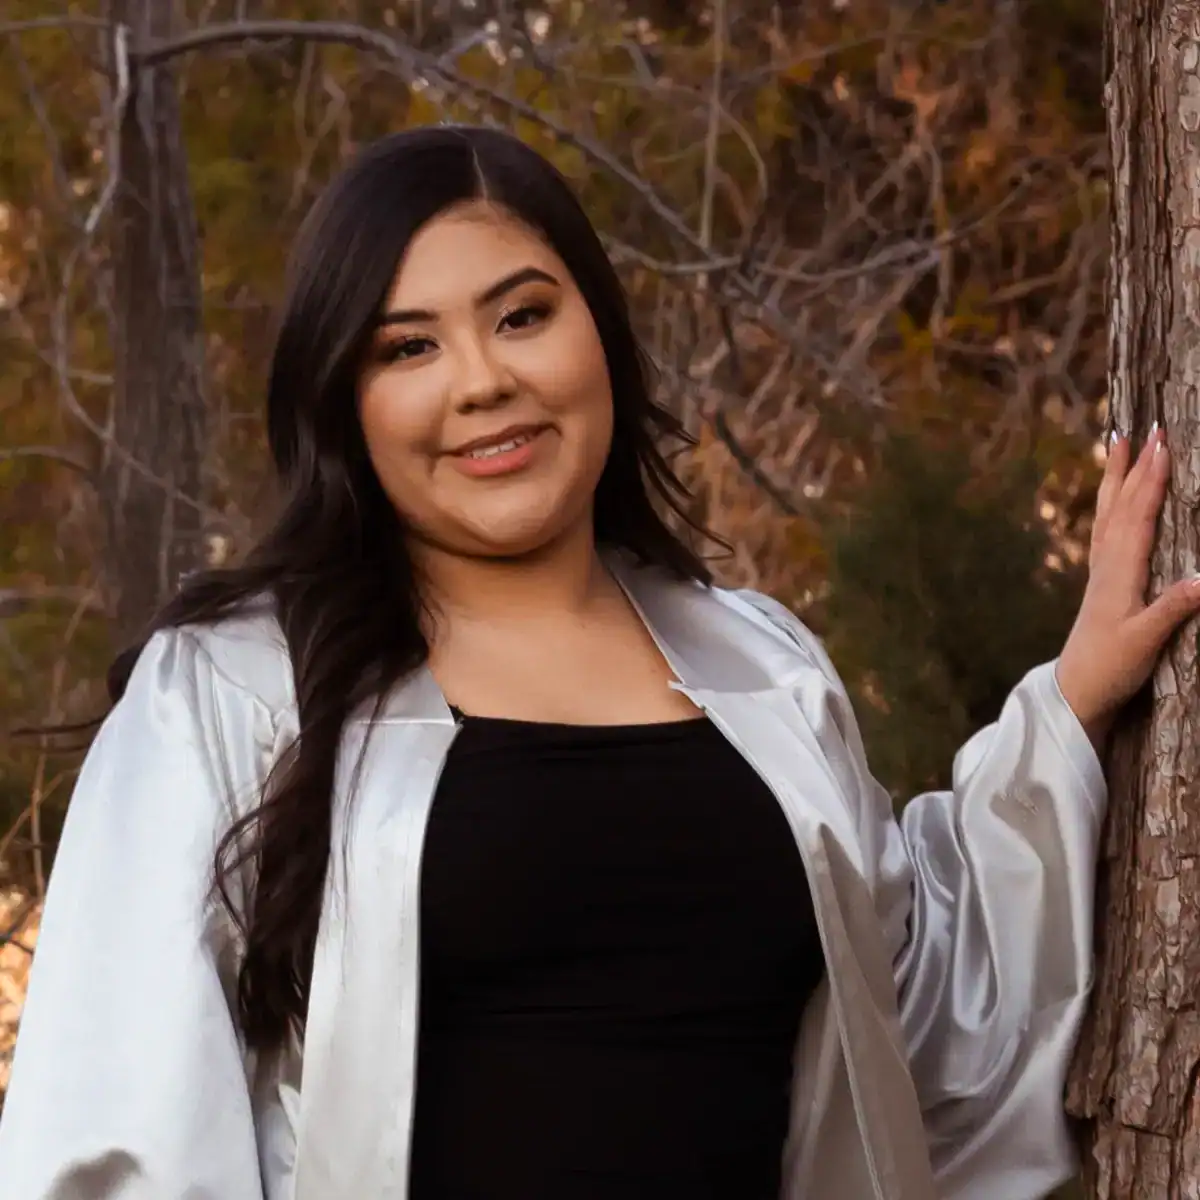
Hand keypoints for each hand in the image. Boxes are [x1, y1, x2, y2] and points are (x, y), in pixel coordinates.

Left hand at [1056, 425, 1199, 745]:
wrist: (1077, 692)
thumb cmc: (1111, 668)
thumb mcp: (1145, 642)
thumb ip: (1172, 610)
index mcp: (1120, 573)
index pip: (1138, 516)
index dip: (1151, 480)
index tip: (1163, 444)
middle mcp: (1107, 566)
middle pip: (1121, 505)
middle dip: (1135, 466)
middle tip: (1145, 427)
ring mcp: (1102, 573)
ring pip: (1109, 514)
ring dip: (1116, 477)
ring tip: (1118, 444)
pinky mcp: (1102, 584)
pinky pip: (1106, 532)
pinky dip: (1111, 506)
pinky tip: (1113, 498)